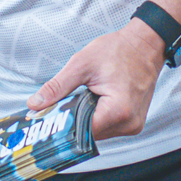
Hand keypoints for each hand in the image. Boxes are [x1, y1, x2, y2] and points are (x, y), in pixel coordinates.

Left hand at [29, 18, 164, 138]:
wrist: (145, 44)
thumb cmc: (119, 50)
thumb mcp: (81, 64)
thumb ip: (57, 87)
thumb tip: (35, 104)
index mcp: (118, 111)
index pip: (82, 132)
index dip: (61, 127)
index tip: (45, 122)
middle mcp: (129, 123)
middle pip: (89, 135)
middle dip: (71, 123)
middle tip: (57, 108)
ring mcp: (133, 125)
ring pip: (97, 133)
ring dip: (84, 120)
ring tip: (78, 100)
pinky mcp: (133, 123)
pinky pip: (107, 127)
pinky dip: (96, 117)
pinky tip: (91, 102)